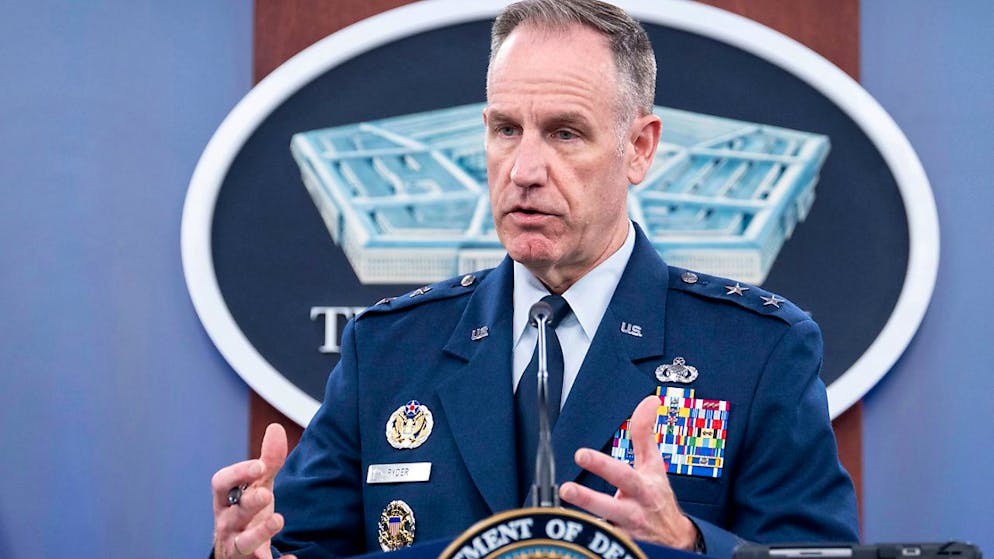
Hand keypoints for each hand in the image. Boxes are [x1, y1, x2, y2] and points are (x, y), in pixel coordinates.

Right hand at [212, 423, 296, 558]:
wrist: (238, 551)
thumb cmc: (246, 512)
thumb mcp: (257, 486)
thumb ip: (268, 462)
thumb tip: (276, 428)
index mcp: (226, 500)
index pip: (222, 484)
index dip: (238, 474)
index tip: (259, 465)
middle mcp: (227, 523)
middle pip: (232, 513)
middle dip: (248, 503)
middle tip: (266, 494)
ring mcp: (237, 545)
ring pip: (242, 543)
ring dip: (259, 533)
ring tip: (278, 520)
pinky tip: (291, 558)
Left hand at [559, 396, 698, 550]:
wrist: (675, 540)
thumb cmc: (658, 498)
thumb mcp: (654, 465)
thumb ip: (645, 434)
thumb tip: (649, 402)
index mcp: (642, 488)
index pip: (622, 474)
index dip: (602, 464)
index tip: (581, 454)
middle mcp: (633, 512)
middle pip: (610, 506)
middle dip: (588, 499)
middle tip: (566, 489)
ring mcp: (625, 533)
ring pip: (604, 531)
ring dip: (585, 525)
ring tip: (563, 519)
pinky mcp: (619, 547)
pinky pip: (604, 544)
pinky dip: (591, 540)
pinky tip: (576, 538)